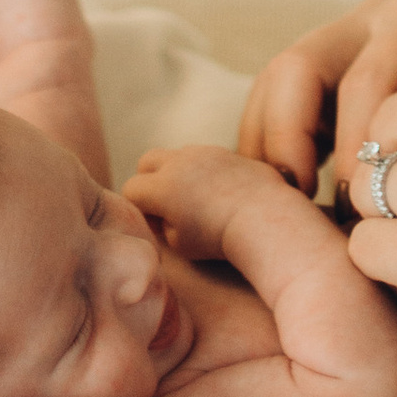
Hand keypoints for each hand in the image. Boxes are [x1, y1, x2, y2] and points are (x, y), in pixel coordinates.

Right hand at [120, 144, 263, 259]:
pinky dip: (202, 171)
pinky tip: (217, 192)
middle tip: (166, 206)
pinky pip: (204, 156)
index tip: (156, 224)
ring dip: (177, 173)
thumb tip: (162, 215)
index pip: (131, 189)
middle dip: (149, 181)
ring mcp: (205, 152)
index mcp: (162, 186)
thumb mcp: (180, 244)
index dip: (139, 209)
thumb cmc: (220, 239)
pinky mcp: (228, 151)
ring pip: (177, 155)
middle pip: (147, 161)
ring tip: (194, 200)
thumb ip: (163, 226)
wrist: (265, 218)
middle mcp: (180, 161)